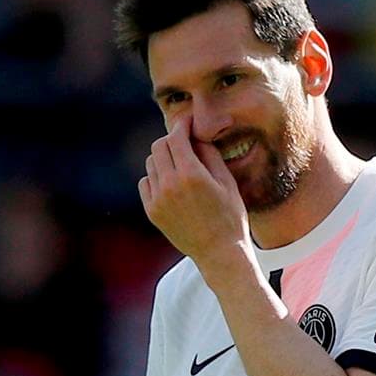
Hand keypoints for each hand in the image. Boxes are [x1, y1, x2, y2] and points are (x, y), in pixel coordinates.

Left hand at [139, 113, 248, 266]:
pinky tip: (170, 184)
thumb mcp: (226, 181)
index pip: (176, 136)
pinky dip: (155, 178)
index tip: (188, 122)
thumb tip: (195, 134)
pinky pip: (145, 183)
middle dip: (172, 140)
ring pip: (151, 163)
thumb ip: (208, 153)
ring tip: (179, 165)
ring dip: (163, 158)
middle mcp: (170, 185)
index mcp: (191, 174)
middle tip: (185, 144)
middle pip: (159, 146)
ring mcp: (158, 200)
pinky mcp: (152, 212)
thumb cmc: (230, 216)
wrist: (219, 253)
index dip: (182, 124)